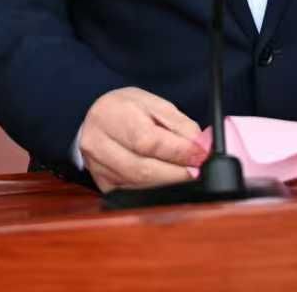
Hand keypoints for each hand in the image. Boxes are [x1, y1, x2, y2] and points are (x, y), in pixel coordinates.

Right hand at [77, 87, 205, 192]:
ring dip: (168, 182)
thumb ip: (179, 124)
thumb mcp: (155, 104)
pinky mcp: (102, 183)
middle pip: (143, 169)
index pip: (148, 141)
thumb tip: (201, 146)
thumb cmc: (127, 108)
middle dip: (177, 172)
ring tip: (185, 171)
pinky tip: (166, 178)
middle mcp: (97, 143)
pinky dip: (155, 187)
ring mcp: (96, 166)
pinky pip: (133, 192)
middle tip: (198, 168)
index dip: (178, 152)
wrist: (99, 118)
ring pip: (139, 184)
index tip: (200, 155)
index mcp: (110, 115)